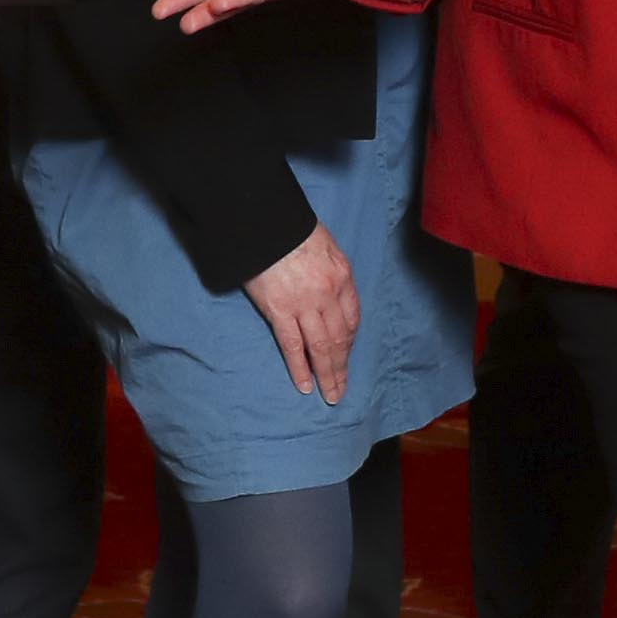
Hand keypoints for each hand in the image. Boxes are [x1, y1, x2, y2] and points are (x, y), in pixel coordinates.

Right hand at [242, 227, 360, 405]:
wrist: (264, 222)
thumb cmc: (292, 229)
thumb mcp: (326, 244)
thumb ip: (332, 269)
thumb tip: (332, 290)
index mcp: (342, 276)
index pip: (352, 318)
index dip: (349, 341)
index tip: (346, 354)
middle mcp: (328, 294)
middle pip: (339, 338)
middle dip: (341, 367)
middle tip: (341, 390)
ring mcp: (305, 305)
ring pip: (321, 347)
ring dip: (327, 374)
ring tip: (330, 395)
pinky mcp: (280, 311)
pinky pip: (292, 346)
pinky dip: (300, 368)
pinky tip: (305, 385)